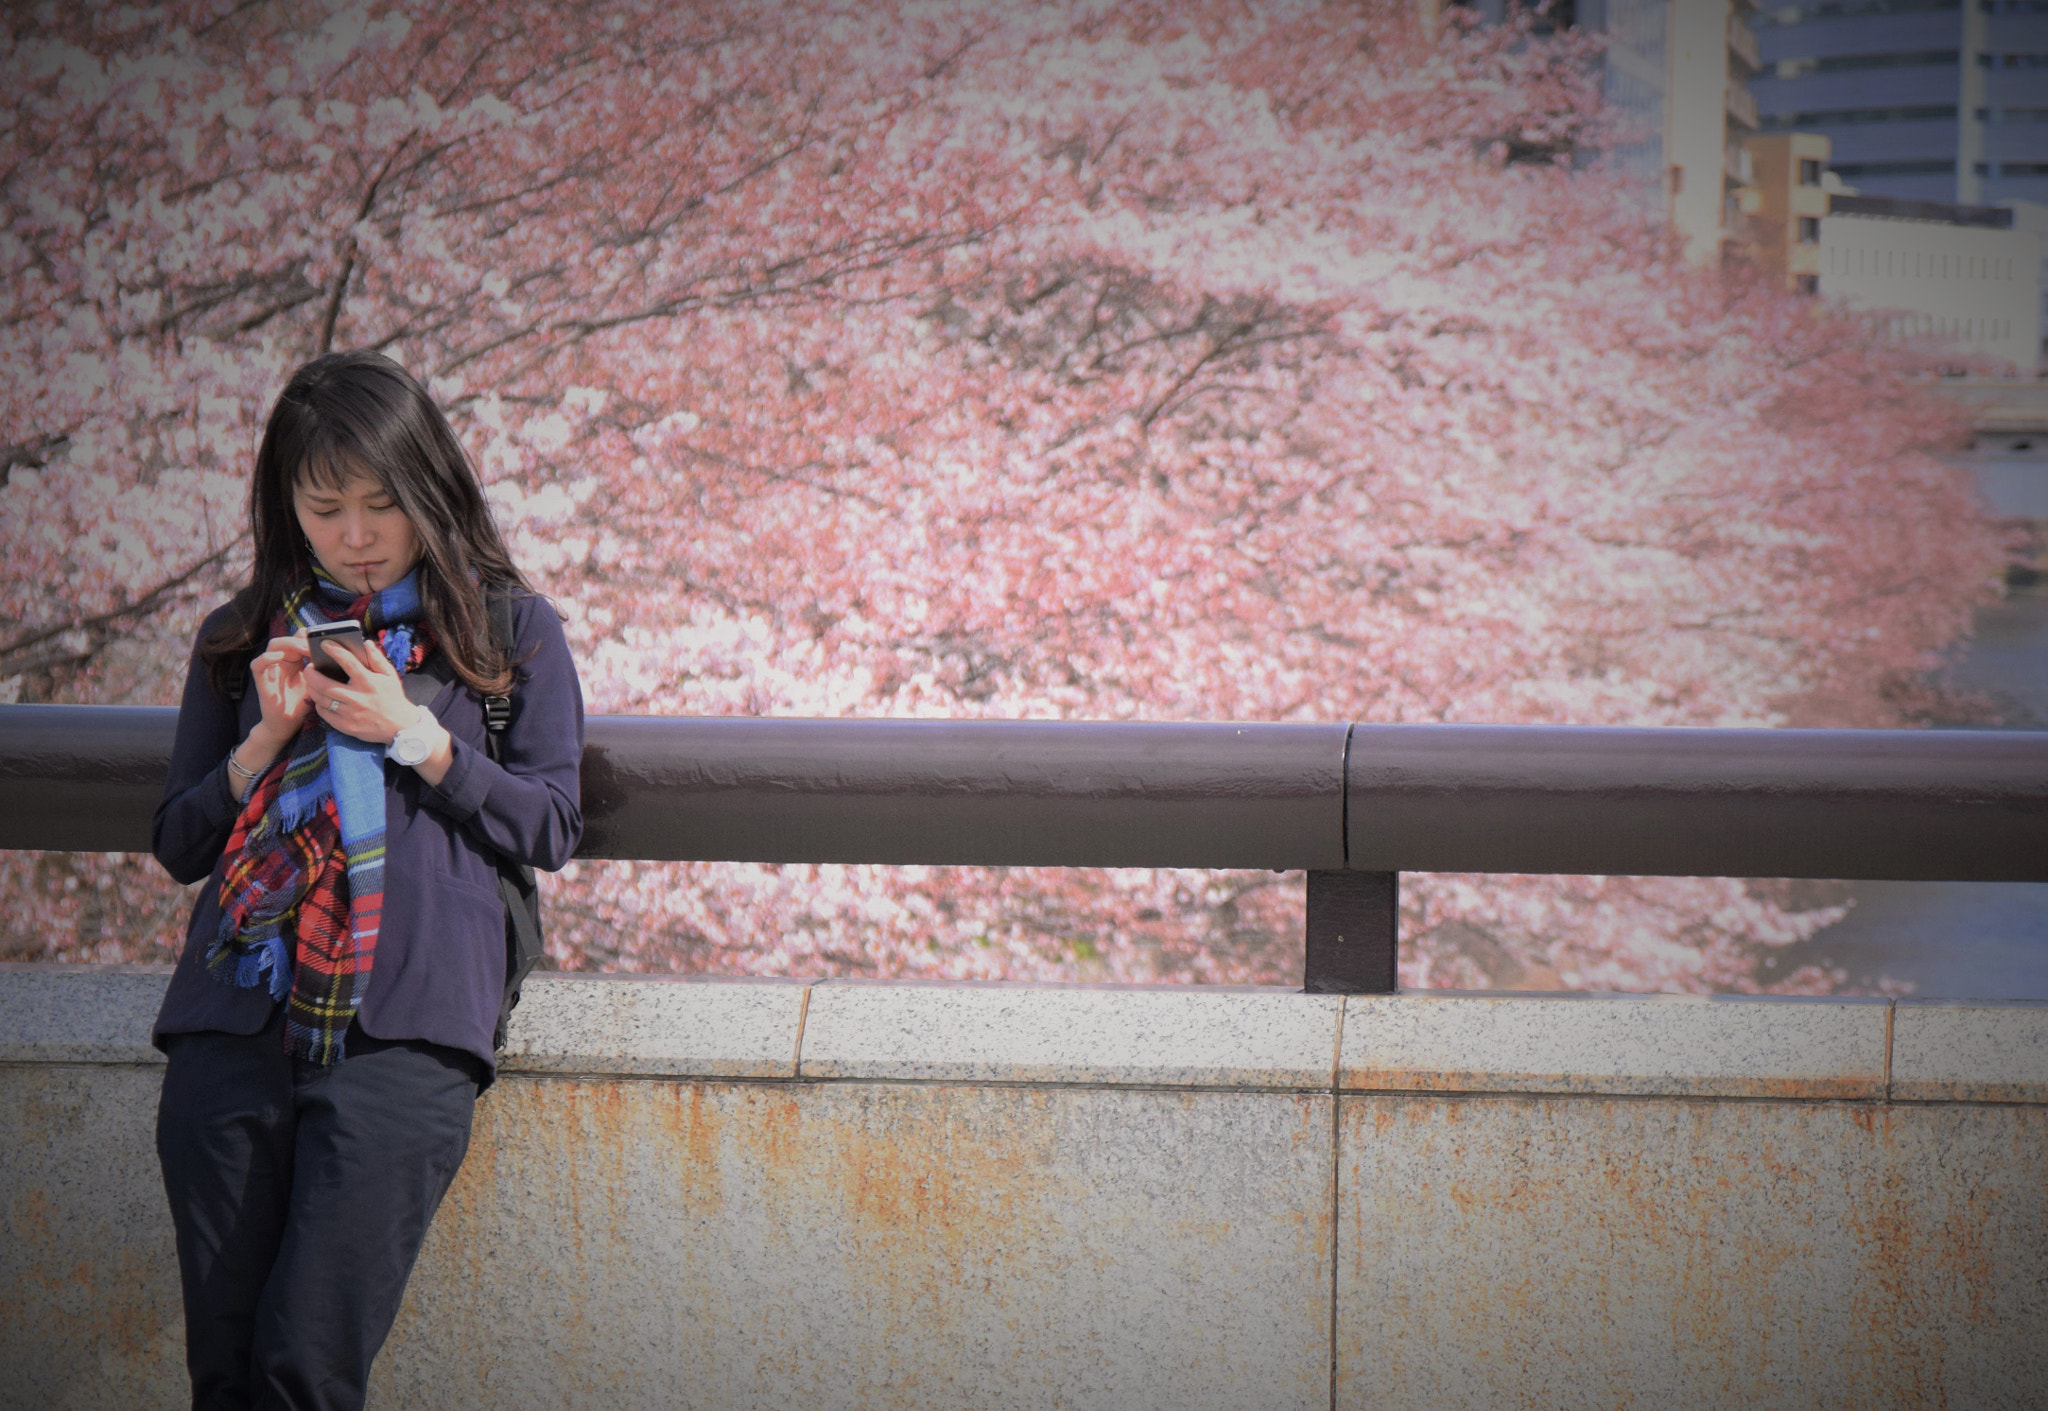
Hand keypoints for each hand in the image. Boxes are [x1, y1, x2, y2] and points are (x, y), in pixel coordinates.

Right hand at [248, 635, 313, 747]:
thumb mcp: (316, 683)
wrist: (288, 724)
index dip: (309, 636)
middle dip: (300, 639)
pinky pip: (257, 664)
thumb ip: (321, 670)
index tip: (323, 641)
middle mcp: (282, 661)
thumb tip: (338, 655)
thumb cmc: (303, 704)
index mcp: (295, 660)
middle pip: (287, 639)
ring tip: (302, 649)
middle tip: (313, 646)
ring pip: (273, 646)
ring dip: (288, 644)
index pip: (299, 639)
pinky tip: (280, 657)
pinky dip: (266, 658)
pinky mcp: (261, 680)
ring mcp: (271, 669)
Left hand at [302, 637, 418, 744]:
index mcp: (369, 683)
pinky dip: (319, 704)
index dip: (335, 650)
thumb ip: (377, 659)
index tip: (324, 643)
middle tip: (309, 667)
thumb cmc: (393, 698)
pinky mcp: (345, 726)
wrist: (400, 727)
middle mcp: (357, 698)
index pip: (348, 662)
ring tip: (312, 681)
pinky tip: (321, 698)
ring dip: (312, 688)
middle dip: (311, 674)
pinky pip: (324, 713)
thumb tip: (365, 643)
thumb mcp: (390, 676)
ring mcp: (350, 714)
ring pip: (321, 699)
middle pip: (324, 684)